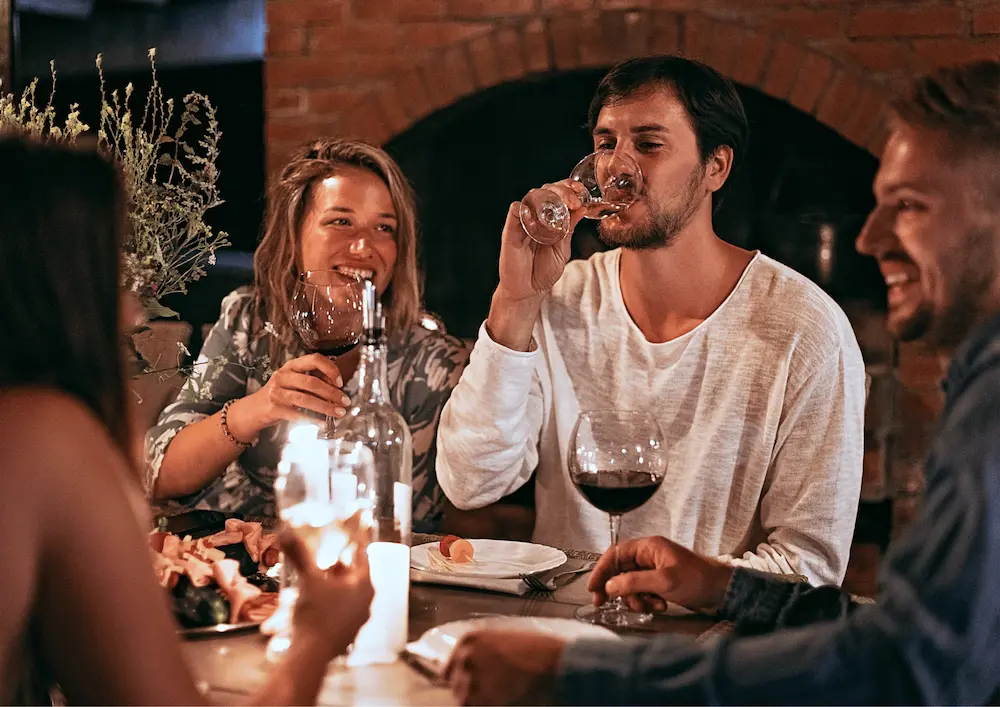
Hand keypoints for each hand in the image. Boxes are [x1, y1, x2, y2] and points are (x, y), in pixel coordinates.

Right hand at [230, 353, 349, 437]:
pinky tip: (323, 424)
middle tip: (345, 402)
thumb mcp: (294, 382)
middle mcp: (283, 376)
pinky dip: (313, 420)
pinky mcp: (274, 408)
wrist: (254, 409)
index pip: (314, 359)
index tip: (340, 382)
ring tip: (339, 413)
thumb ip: (313, 381)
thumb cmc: (280, 394)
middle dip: (332, 393)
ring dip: (326, 407)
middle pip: (312, 382)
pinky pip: (298, 414)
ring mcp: (277, 392)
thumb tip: (337, 386)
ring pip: (306, 399)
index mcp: (291, 366)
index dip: (330, 369)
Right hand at [281, 528, 373, 660]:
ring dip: (332, 583)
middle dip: (338, 565)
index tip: (353, 531)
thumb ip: (300, 555)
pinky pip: (340, 609)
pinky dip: (330, 600)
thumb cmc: (316, 615)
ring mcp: (358, 619)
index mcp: (364, 586)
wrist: (310, 654)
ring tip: (316, 576)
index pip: (362, 556)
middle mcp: (366, 602)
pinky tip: (313, 599)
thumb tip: (287, 533)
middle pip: (354, 575)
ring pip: (347, 593)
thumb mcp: (308, 580)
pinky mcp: (347, 632)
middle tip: (326, 556)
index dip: (355, 542)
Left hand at [444, 630, 565, 705]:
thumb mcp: (507, 640)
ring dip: (477, 701)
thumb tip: (481, 666)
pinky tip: (502, 702)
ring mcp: (472, 681)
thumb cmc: (540, 650)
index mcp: (471, 640)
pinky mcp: (482, 701)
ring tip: (497, 698)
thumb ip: (487, 652)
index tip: (466, 684)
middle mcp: (466, 658)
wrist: (555, 664)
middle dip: (469, 690)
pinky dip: (486, 705)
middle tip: (488, 692)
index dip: (459, 677)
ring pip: (464, 700)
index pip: (449, 666)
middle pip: (455, 684)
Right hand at [497, 179, 588, 300]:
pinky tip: (538, 216)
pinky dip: (526, 207)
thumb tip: (582, 208)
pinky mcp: (511, 231)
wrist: (528, 291)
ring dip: (548, 196)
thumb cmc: (544, 271)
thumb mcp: (562, 249)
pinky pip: (515, 211)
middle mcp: (536, 217)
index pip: (558, 194)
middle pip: (546, 190)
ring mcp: (523, 222)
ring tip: (563, 205)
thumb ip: (569, 229)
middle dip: (562, 190)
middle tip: (574, 201)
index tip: (582, 193)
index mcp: (549, 219)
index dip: (570, 189)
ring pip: (532, 196)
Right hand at [588, 536, 734, 613]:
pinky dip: (647, 600)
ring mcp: (654, 569)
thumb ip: (634, 582)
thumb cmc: (698, 579)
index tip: (592, 587)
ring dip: (636, 598)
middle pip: (620, 571)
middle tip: (606, 603)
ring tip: (651, 605)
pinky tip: (660, 604)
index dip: (601, 570)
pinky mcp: (660, 582)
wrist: (722, 590)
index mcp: (648, 547)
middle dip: (617, 589)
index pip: (615, 554)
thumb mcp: (663, 581)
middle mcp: (648, 555)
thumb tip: (611, 585)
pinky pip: (643, 591)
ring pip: (630, 584)